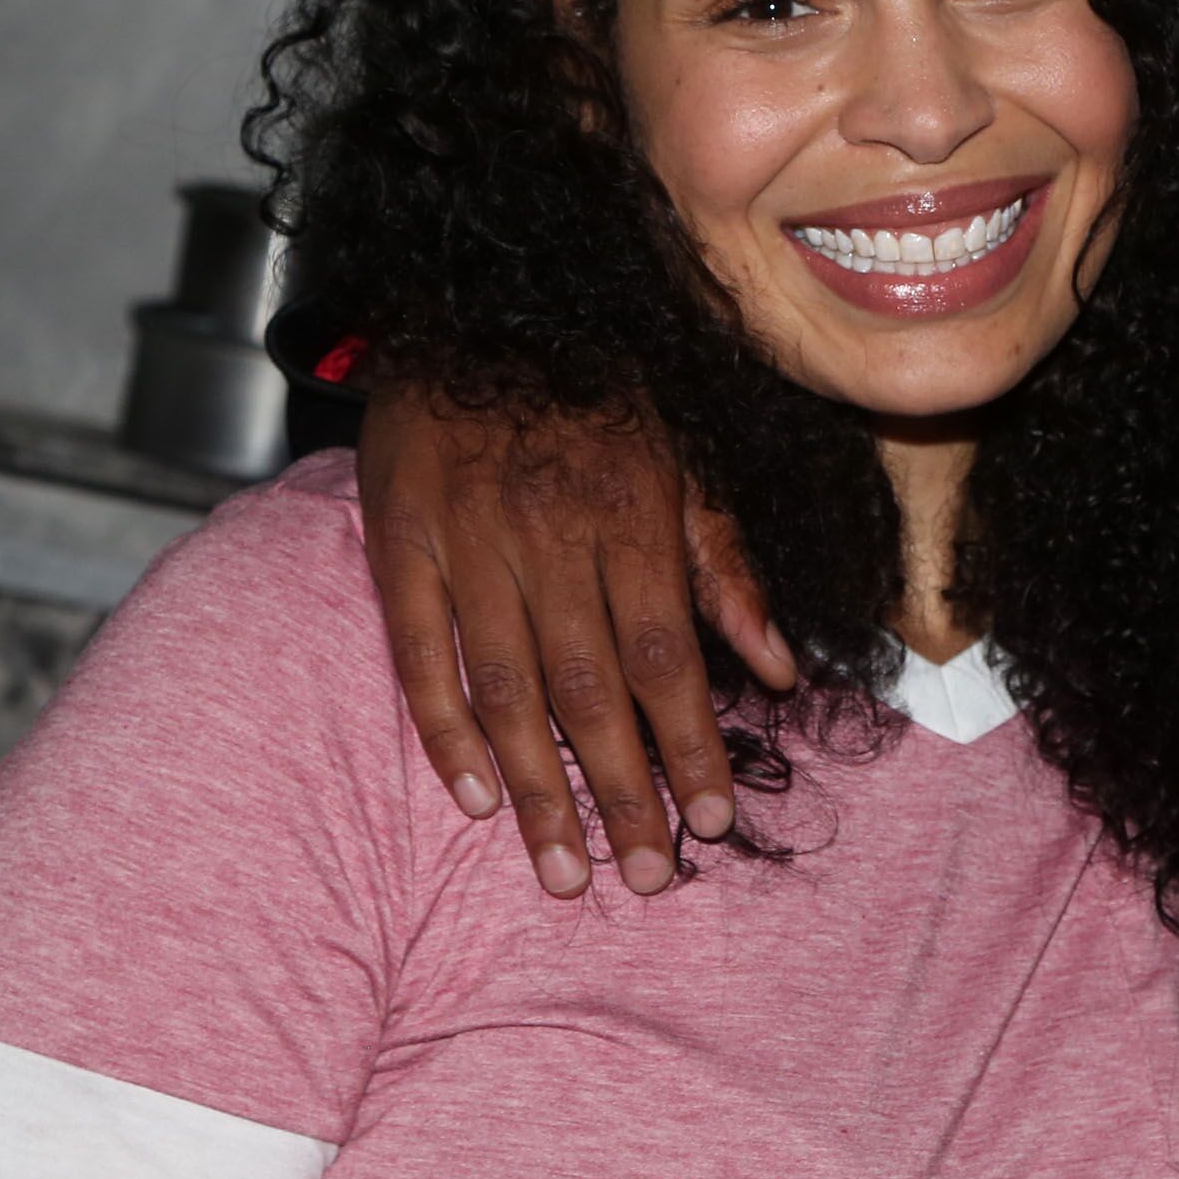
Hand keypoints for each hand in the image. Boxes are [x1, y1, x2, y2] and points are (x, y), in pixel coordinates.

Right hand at [357, 384, 797, 895]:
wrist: (476, 299)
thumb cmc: (598, 385)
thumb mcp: (686, 453)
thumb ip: (725, 564)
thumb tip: (778, 669)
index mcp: (630, 518)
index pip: (667, 659)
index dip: (690, 747)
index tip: (714, 822)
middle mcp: (551, 538)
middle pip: (591, 691)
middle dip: (623, 794)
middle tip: (647, 878)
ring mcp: (468, 543)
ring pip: (507, 689)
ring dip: (539, 790)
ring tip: (564, 872)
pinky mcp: (399, 542)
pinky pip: (419, 653)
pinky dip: (444, 730)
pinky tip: (475, 798)